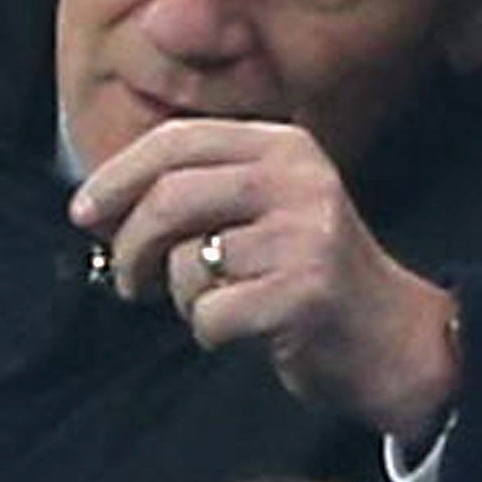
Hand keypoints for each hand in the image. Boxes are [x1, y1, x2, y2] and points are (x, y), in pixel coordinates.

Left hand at [69, 119, 460, 441]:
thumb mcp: (270, 208)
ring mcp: (304, 235)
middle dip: (131, 245)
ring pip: (186, 261)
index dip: (118, 175)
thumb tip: (101, 204)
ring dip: (178, 297)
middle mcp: (298, 180)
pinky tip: (241, 331)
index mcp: (285, 147)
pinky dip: (208, 331)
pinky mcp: (304, 292)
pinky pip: (209, 313)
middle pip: (171, 196)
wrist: (396, 340)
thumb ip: (203, 190)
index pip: (179, 141)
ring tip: (211, 304)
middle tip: (127, 280)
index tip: (85, 214)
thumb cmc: (311, 277)